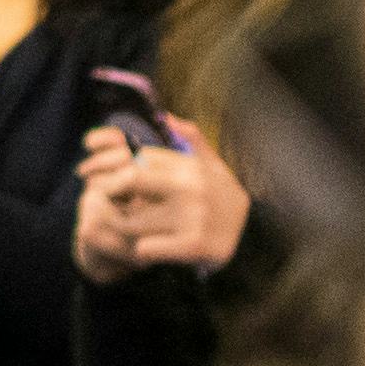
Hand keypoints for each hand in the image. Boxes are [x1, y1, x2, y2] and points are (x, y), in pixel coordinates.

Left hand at [75, 120, 250, 274]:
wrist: (255, 238)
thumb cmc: (225, 198)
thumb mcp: (214, 166)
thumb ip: (192, 138)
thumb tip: (166, 116)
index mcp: (189, 166)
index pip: (137, 158)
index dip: (116, 167)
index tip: (109, 180)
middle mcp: (189, 187)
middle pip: (128, 181)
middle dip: (111, 192)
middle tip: (110, 203)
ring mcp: (191, 216)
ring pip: (131, 220)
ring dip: (125, 226)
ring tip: (129, 228)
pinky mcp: (193, 245)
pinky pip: (146, 248)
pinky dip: (144, 249)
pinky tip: (150, 247)